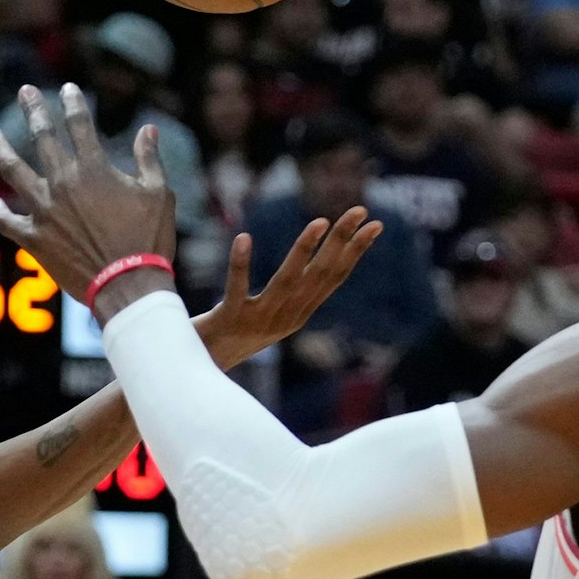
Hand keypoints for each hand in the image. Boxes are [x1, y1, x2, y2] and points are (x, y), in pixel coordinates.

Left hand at [0, 83, 175, 314]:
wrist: (128, 286)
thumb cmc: (149, 240)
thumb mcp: (159, 194)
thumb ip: (149, 159)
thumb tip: (148, 129)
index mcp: (94, 169)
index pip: (79, 125)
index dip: (73, 104)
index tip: (67, 89)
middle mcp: (64, 184)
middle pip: (42, 138)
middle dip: (34, 111)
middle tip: (26, 92)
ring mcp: (44, 211)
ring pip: (14, 172)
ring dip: (1, 150)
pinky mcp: (34, 239)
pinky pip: (8, 222)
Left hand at [194, 211, 382, 369]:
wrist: (203, 369)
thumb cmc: (235, 333)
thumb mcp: (272, 313)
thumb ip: (292, 292)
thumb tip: (314, 261)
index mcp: (299, 313)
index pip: (333, 278)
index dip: (355, 251)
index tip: (375, 224)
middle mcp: (285, 318)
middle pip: (319, 275)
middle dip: (341, 241)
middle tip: (359, 209)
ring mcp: (258, 321)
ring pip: (286, 282)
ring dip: (304, 251)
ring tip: (319, 221)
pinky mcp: (229, 320)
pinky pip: (237, 290)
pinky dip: (241, 264)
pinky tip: (243, 237)